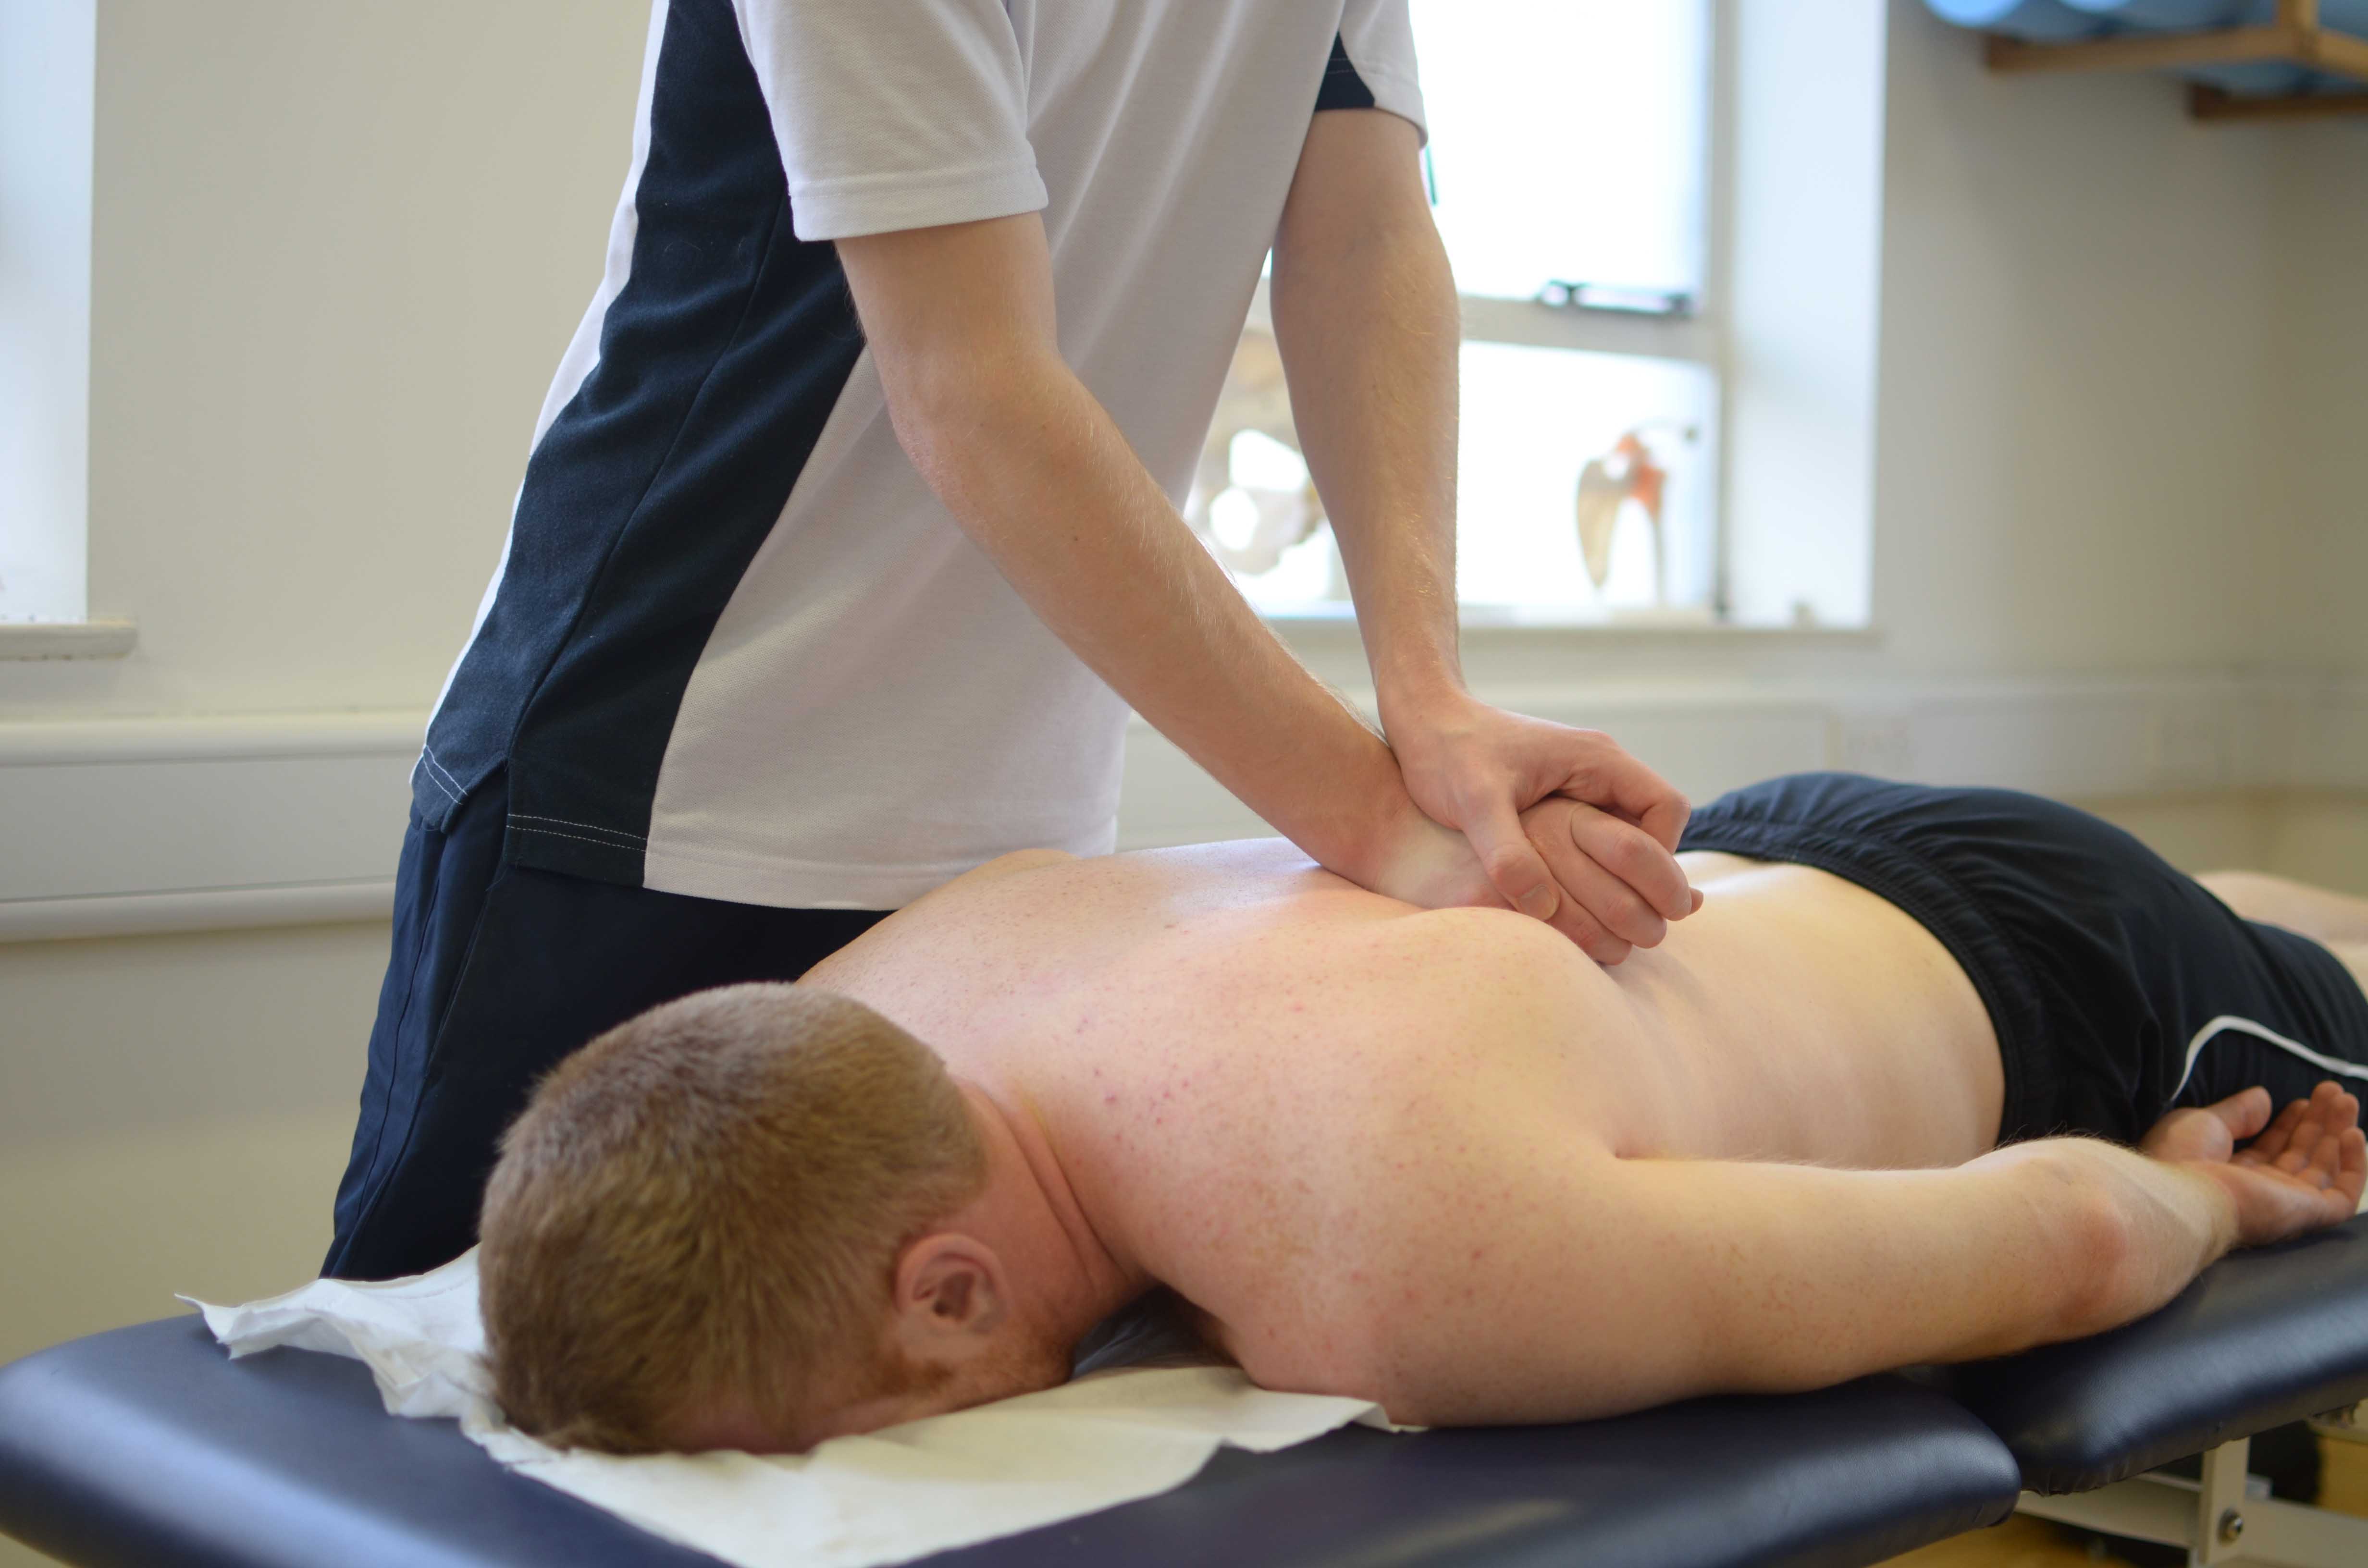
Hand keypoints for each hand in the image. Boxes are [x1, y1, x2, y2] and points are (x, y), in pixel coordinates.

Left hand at [1383, 690, 1697, 961]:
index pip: (1666, 808)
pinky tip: (1564, 899)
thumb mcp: (1473, 804)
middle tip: (1623, 923)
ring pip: (1624, 834)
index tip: (1635, 899)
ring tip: (1596, 919)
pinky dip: (1590, 867)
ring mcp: (1580, 781)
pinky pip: (1594, 836)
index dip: (1660, 857)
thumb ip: (1507, 854)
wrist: (1420, 719)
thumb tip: (1544, 908)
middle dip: (1646, 874)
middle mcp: (1598, 766)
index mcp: (1596, 758)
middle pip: (1653, 826)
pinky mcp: (1558, 796)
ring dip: (1617, 874)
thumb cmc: (1445, 753)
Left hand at [2141, 1083, 2365, 1247]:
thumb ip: (2236, 1113)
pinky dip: (2353, 1166)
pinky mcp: (2306, 1214)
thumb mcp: (2205, 1123)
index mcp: (2231, 1175)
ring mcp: (2285, 1205)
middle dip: (2318, 1123)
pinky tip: (2353, 1134)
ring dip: (2338, 1133)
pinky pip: (2342, 1196)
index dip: (2288, 1124)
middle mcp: (2260, 1193)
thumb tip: (2262, 1096)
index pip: (2270, 1150)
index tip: (2300, 1100)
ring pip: (2324, 1169)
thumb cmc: (2183, 1158)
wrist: (2184, 1195)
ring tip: (2346, 1099)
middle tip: (2333, 1091)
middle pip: (2301, 1156)